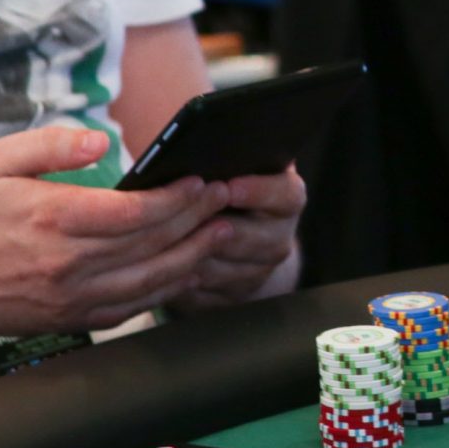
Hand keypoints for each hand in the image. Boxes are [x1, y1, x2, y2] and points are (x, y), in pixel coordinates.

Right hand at [0, 124, 235, 338]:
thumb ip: (51, 145)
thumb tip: (99, 139)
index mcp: (53, 218)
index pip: (136, 211)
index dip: (178, 196)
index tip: (203, 179)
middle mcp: (67, 263)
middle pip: (153, 243)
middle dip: (198, 219)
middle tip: (227, 198)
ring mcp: (70, 297)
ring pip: (151, 280)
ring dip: (194, 256)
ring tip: (222, 232)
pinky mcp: (70, 320)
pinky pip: (131, 308)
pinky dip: (165, 290)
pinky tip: (185, 270)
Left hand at [172, 166, 306, 309]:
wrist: (233, 241)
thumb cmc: (222, 193)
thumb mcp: (231, 171)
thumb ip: (223, 162)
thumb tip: (191, 150)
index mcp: (286, 197)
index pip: (286, 194)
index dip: (258, 191)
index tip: (228, 186)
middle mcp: (280, 234)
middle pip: (258, 239)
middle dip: (220, 229)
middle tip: (191, 219)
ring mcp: (260, 270)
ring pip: (227, 270)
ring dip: (196, 256)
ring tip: (166, 242)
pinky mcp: (234, 297)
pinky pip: (208, 295)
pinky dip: (184, 282)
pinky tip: (162, 267)